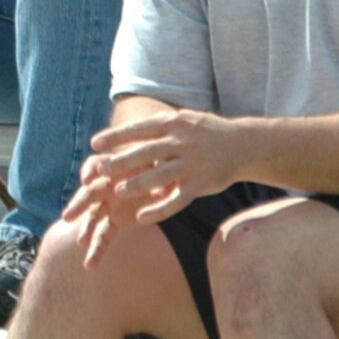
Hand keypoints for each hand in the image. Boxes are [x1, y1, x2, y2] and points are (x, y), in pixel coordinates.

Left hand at [60, 108, 239, 260]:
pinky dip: (159, 209)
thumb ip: (159, 128)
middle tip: (100, 170)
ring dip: (138, 184)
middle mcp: (183, 142)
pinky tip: (142, 217)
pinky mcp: (202, 183)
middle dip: (122, 161)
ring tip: (117, 192)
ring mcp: (193, 163)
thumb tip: (126, 132)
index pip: (140, 129)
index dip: (117, 136)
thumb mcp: (184, 121)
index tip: (95, 143)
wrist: (243, 144)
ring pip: (161, 176)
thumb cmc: (206, 132)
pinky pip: (177, 199)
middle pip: (147, 153)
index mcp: (175, 124)